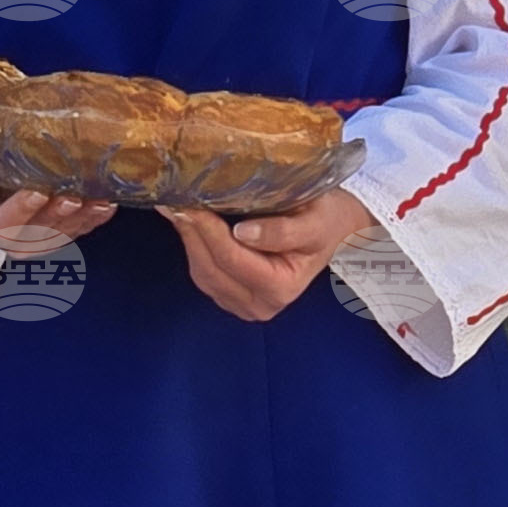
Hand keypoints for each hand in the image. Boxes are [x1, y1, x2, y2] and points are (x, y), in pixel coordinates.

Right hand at [0, 128, 115, 249]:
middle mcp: (13, 238)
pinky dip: (94, 218)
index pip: (2, 225)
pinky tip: (110, 202)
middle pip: (39, 234)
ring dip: (84, 220)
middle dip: (60, 218)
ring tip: (101, 200)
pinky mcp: (56, 229)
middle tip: (76, 195)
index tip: (37, 191)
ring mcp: (37, 236)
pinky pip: (78, 229)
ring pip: (63, 235)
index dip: (20, 212)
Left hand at [163, 186, 374, 322]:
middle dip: (192, 234)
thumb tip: (243, 232)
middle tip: (175, 201)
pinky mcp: (231, 296)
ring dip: (189, 240)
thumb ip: (282, 231)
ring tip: (178, 208)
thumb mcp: (313, 222)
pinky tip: (189, 224)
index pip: (232, 259)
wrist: (332, 230)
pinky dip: (194, 248)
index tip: (190, 203)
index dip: (208, 231)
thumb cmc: (325, 222)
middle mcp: (259, 305)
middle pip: (212, 269)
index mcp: (280, 288)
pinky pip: (204, 274)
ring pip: (202, 273)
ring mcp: (242, 305)